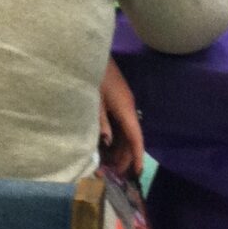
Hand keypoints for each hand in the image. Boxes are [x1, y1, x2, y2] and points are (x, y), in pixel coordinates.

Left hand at [98, 57, 143, 176]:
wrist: (89, 53)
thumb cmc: (92, 75)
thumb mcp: (94, 100)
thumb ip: (100, 122)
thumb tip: (108, 142)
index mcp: (125, 109)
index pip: (136, 138)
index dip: (136, 156)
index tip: (137, 173)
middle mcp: (128, 109)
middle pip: (130, 138)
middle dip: (124, 157)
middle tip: (111, 174)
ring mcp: (122, 105)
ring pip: (124, 132)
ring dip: (118, 149)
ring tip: (106, 165)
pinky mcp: (116, 101)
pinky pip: (119, 124)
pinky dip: (114, 138)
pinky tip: (104, 147)